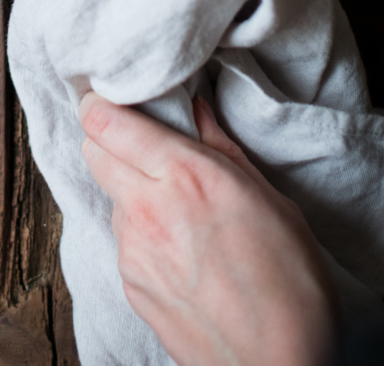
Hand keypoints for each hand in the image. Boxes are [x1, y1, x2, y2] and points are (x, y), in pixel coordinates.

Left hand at [80, 91, 336, 365]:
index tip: (110, 97)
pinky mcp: (129, 285)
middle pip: (93, 151)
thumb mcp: (270, 198)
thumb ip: (221, 147)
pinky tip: (179, 248)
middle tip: (142, 143)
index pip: (104, 122)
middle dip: (109, 139)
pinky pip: (122, 239)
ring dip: (129, 189)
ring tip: (176, 206)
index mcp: (183, 176)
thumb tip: (197, 109)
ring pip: (110, 195)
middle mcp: (146, 209)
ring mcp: (132, 251)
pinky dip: (140, 232)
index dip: (100, 104)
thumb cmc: (290, 283)